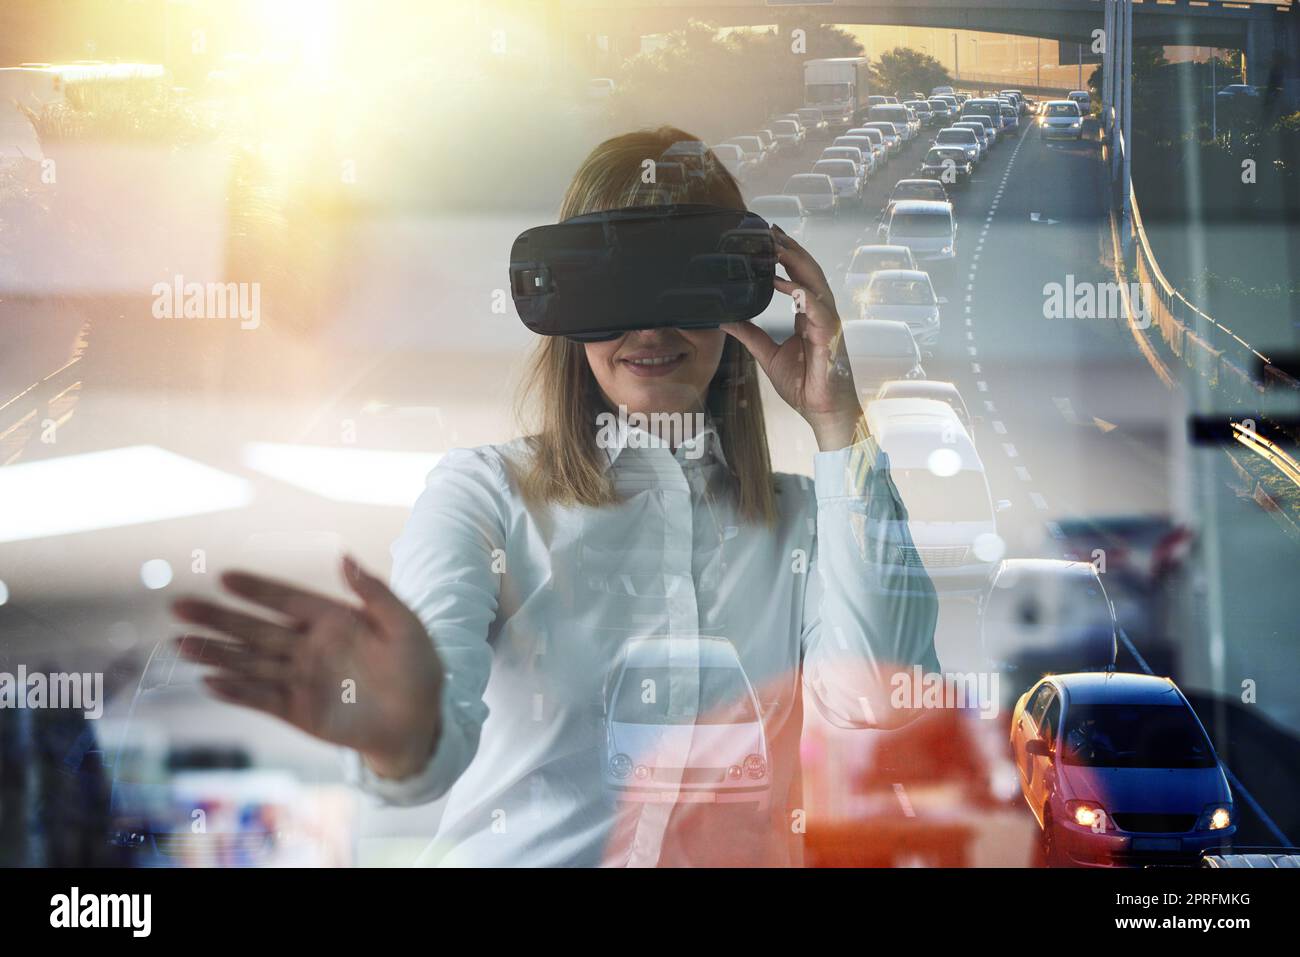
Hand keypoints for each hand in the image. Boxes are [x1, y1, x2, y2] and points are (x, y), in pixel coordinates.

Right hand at [171, 555, 443, 780]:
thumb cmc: (418, 668)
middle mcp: (308, 646)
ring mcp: (301, 678)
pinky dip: (237, 691)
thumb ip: (375, 593)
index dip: (257, 589)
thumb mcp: (405, 624)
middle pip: (256, 629)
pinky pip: (262, 698)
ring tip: (180, 643)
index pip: (286, 599)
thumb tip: (344, 557)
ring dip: (215, 654)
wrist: (422, 721)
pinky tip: (210, 682)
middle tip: (178, 606)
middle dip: (217, 618)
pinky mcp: (298, 711)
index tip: (224, 576)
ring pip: (251, 663)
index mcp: (332, 619)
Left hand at [721, 225, 863, 449]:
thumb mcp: (767, 355)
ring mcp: (828, 322)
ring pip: (815, 282)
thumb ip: (749, 334)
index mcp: (808, 316)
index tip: (768, 238)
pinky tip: (786, 283)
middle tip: (770, 230)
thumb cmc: (804, 386)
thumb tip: (725, 319)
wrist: (822, 411)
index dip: (785, 256)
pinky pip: (818, 308)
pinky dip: (802, 294)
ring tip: (776, 246)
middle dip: (790, 249)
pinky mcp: (831, 336)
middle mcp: (820, 313)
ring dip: (796, 262)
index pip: (798, 276)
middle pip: (808, 271)